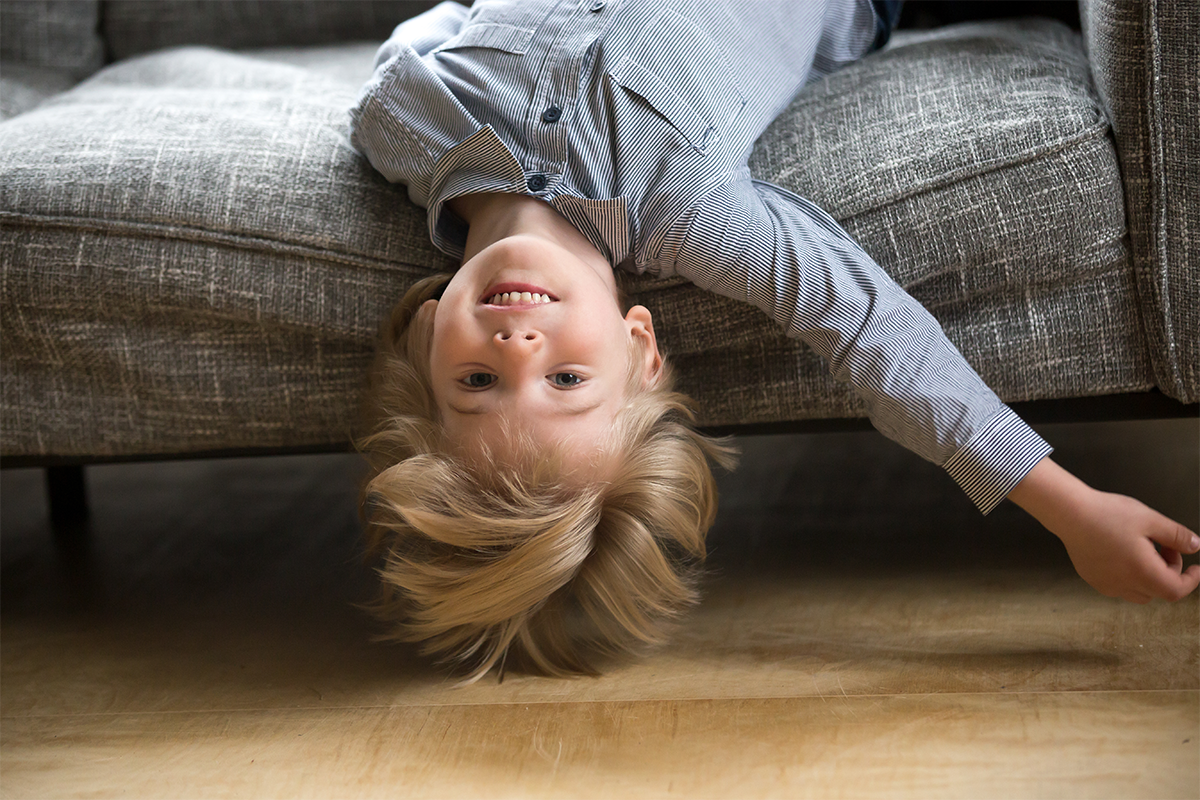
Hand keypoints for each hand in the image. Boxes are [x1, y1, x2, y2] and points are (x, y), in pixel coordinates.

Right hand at [1053, 491, 1199, 602]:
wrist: (1069, 513)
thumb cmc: (1107, 514)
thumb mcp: (1150, 519)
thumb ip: (1177, 535)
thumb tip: (1195, 546)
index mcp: (1143, 572)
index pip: (1176, 590)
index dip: (1191, 581)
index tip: (1196, 568)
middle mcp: (1124, 584)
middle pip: (1159, 590)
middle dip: (1169, 571)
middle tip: (1163, 544)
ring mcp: (1106, 584)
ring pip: (1140, 592)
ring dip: (1150, 576)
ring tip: (1142, 550)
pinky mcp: (1093, 579)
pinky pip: (1120, 587)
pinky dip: (1130, 576)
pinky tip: (1122, 553)